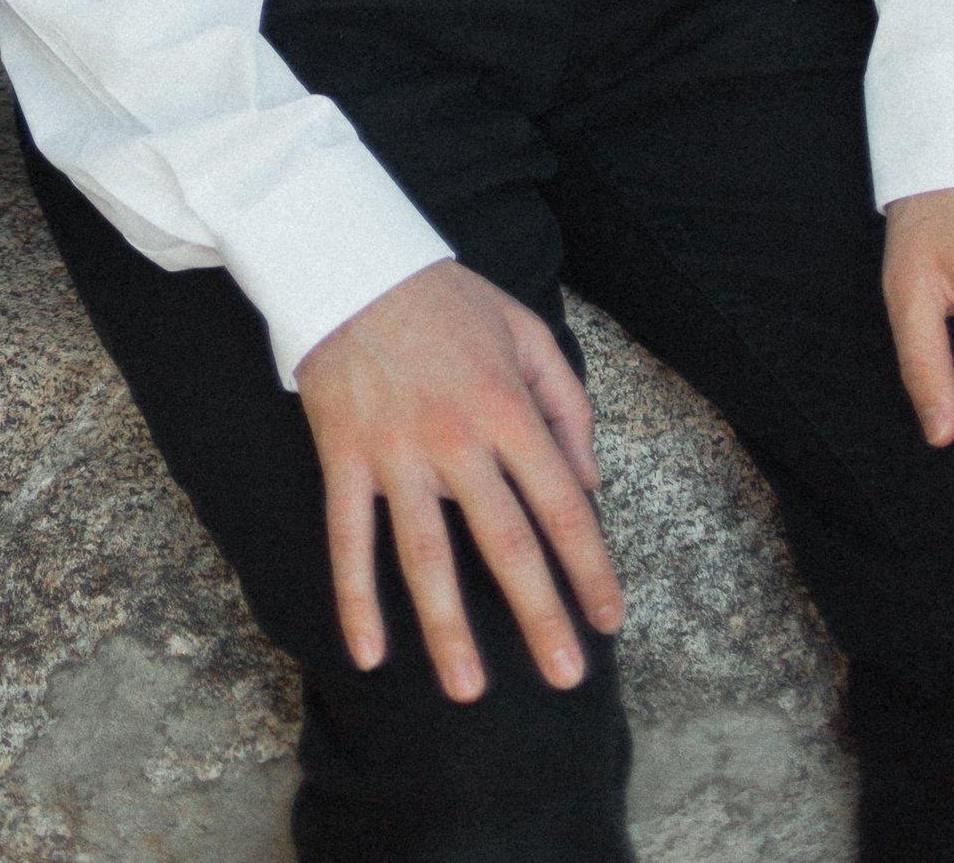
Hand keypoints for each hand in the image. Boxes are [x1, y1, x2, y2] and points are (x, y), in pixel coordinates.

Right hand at [294, 262, 621, 699]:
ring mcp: (395, 450)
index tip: (610, 619)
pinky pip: (349, 537)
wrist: (349, 260)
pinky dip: (355, 597)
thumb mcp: (525, 330)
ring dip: (448, 627)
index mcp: (507, 406)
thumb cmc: (443, 299)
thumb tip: (590, 482)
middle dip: (540, 615)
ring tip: (469, 692)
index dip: (590, 566)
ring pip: (425, 554)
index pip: (561, 502)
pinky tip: (369, 653)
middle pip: (505, 541)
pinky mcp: (343, 455)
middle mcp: (456, 436)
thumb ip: (567, 403)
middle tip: (567, 677)